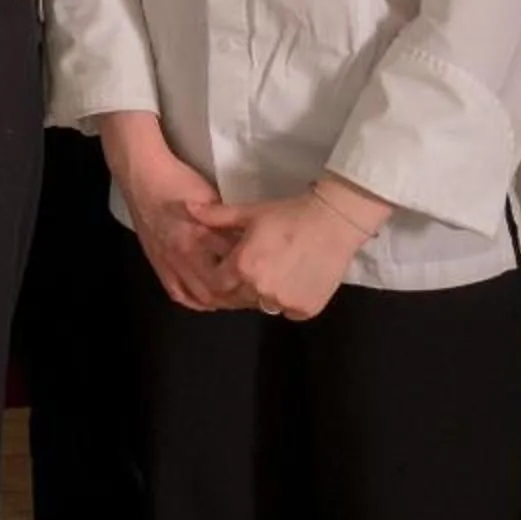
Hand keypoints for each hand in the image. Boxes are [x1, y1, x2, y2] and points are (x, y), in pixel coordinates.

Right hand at [100, 112, 243, 309]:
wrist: (142, 176)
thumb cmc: (178, 181)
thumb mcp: (212, 197)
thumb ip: (228, 222)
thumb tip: (249, 240)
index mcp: (201, 234)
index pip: (235, 264)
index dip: (253, 271)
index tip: (266, 272)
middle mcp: (185, 254)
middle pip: (220, 289)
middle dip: (240, 295)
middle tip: (257, 292)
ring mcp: (170, 263)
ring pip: (201, 296)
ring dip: (221, 302)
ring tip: (238, 298)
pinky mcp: (158, 264)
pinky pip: (178, 294)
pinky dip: (196, 302)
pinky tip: (210, 300)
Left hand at [190, 179, 387, 321]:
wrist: (333, 222)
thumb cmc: (288, 215)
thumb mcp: (249, 213)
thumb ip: (216, 216)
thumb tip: (187, 208)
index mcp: (243, 267)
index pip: (216, 284)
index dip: (218, 275)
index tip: (226, 264)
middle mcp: (260, 290)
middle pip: (238, 297)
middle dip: (239, 284)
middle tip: (252, 267)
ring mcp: (284, 303)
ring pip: (263, 305)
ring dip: (262, 294)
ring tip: (272, 271)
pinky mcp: (305, 310)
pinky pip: (288, 310)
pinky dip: (287, 300)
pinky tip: (292, 279)